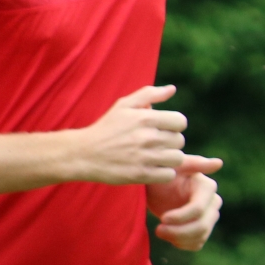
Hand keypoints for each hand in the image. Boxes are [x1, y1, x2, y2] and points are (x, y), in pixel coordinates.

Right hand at [71, 85, 187, 185]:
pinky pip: (169, 175)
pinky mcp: (140, 175)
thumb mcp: (124, 105)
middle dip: (170, 142)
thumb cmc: (106, 127)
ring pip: (177, 158)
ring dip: (169, 158)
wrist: (83, 154)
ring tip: (156, 157)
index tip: (163, 129)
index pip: (181, 121)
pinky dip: (163, 173)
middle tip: (155, 144)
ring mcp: (144, 157)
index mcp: (146, 118)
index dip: (174, 125)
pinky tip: (153, 168)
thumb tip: (172, 89)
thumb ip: (150, 94)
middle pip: (179, 141)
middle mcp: (147, 137)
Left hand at [148, 156, 223, 250]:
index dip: (180, 217)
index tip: (162, 218)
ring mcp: (209, 216)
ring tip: (160, 231)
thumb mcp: (174, 166)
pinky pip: (197, 243)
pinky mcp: (202, 228)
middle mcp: (213, 202)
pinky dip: (182, 244)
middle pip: (201, 226)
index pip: (198, 209)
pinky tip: (169, 236)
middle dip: (178, 231)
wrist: (156, 187)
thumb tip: (219, 163)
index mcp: (207, 187)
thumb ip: (194, 163)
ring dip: (178, 238)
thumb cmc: (162, 174)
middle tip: (158, 229)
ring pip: (200, 236)